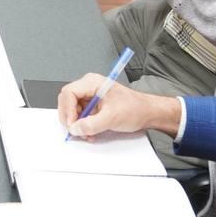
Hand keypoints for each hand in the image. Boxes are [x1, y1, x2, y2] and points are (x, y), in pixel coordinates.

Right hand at [57, 73, 180, 139]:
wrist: (148, 113)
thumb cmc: (135, 108)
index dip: (68, 110)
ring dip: (77, 124)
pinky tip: (90, 132)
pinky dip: (83, 125)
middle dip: (71, 118)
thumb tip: (75, 129)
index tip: (73, 125)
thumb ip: (91, 125)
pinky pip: (80, 115)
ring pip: (72, 110)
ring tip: (86, 134)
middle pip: (67, 101)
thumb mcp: (112, 118)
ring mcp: (90, 96)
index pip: (69, 93)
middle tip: (76, 131)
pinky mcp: (93, 105)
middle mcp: (89, 87)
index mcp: (92, 82)